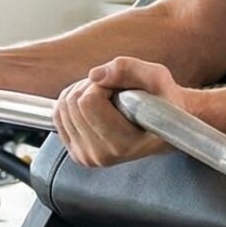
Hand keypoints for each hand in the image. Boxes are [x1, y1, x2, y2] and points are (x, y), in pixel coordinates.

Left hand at [53, 57, 184, 167]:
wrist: (167, 128)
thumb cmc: (166, 103)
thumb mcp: (158, 78)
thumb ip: (128, 70)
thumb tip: (94, 75)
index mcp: (122, 144)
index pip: (88, 102)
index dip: (103, 85)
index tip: (123, 89)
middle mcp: (101, 155)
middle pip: (72, 102)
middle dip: (91, 87)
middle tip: (114, 91)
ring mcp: (86, 156)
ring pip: (62, 107)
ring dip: (81, 92)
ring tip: (107, 97)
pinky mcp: (76, 152)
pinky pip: (58, 116)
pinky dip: (72, 102)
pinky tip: (94, 105)